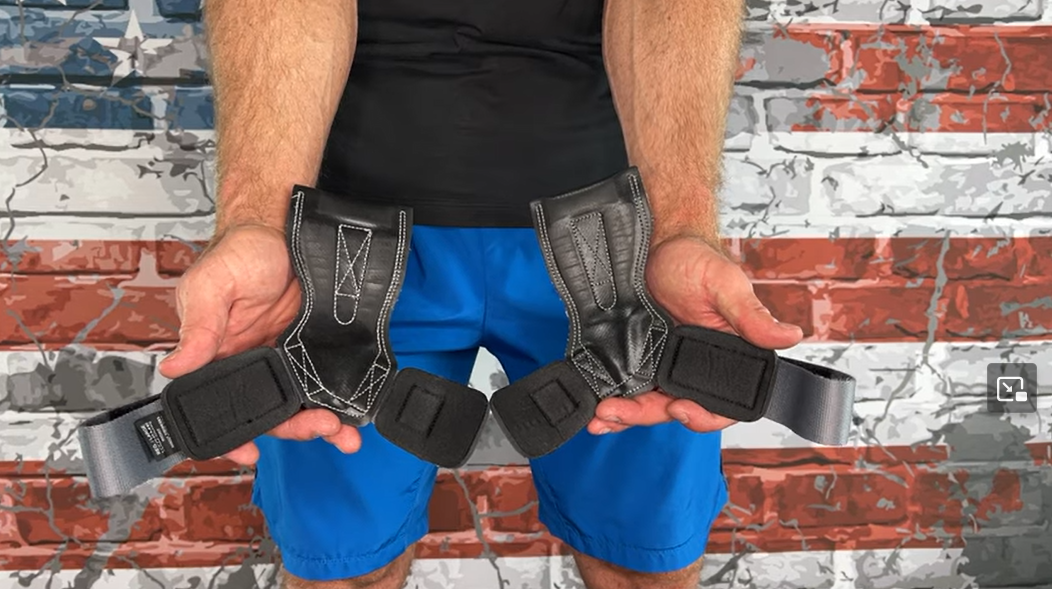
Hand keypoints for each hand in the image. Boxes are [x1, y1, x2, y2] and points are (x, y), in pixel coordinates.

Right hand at [158, 224, 360, 464]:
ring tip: (344, 433)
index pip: (216, 405)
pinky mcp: (310, 348)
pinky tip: (353, 413)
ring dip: (320, 423)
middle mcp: (247, 362)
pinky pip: (321, 382)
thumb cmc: (239, 251)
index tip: (247, 453)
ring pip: (297, 403)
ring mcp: (281, 358)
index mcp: (214, 355)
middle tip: (319, 428)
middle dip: (293, 429)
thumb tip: (173, 367)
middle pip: (266, 412)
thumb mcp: (211, 285)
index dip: (230, 435)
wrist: (282, 227)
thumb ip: (197, 327)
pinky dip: (337, 400)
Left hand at [586, 235, 803, 434]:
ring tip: (601, 416)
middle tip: (618, 412)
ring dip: (626, 415)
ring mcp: (666, 365)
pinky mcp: (639, 359)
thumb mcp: (724, 284)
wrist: (654, 244)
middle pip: (678, 408)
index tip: (680, 408)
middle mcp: (697, 367)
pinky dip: (615, 401)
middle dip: (647, 415)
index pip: (723, 403)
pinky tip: (598, 412)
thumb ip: (751, 315)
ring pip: (650, 404)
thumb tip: (788, 335)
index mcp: (728, 356)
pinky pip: (630, 388)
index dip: (703, 416)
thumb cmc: (696, 260)